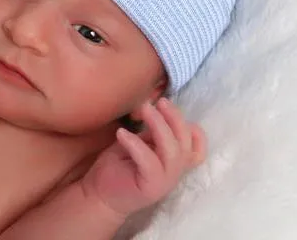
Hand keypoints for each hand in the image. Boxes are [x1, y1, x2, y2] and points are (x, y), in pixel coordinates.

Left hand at [81, 98, 206, 217]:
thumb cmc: (119, 166)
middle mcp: (174, 171)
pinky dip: (136, 144)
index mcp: (174, 160)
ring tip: (144, 110)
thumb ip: (151, 131)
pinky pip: (149, 162)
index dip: (192, 128)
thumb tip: (153, 107)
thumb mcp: (140, 143)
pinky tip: (121, 133)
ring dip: (159, 126)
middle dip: (175, 117)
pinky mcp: (149, 187)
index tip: (170, 109)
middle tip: (159, 101)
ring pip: (173, 151)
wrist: (100, 196)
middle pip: (186, 143)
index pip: (197, 147)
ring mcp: (164, 181)